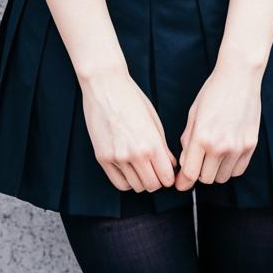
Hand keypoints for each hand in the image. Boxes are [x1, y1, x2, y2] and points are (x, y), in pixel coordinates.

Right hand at [80, 67, 178, 193]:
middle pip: (152, 185)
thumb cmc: (132, 98)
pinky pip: (119, 183)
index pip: (166, 177)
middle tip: (156, 170)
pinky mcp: (102, 158)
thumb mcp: (153, 120)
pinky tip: (129, 169)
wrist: (105, 86)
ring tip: (142, 167)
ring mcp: (117, 157)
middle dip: (157, 180)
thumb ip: (163, 146)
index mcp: (151, 143)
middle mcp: (135, 154)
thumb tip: (170, 165)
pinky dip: (127, 181)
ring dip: (142, 180)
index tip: (168, 172)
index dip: (170, 177)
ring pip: (136, 187)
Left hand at [174, 62, 261, 190]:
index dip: (182, 182)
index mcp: (202, 137)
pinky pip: (238, 170)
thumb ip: (188, 140)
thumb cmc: (213, 92)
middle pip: (205, 179)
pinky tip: (227, 153)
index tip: (181, 183)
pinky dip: (230, 167)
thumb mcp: (193, 114)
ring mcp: (237, 147)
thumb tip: (185, 162)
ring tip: (213, 154)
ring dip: (215, 170)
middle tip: (198, 160)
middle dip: (198, 172)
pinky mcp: (251, 145)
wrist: (239, 76)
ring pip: (222, 177)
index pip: (189, 174)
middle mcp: (220, 146)